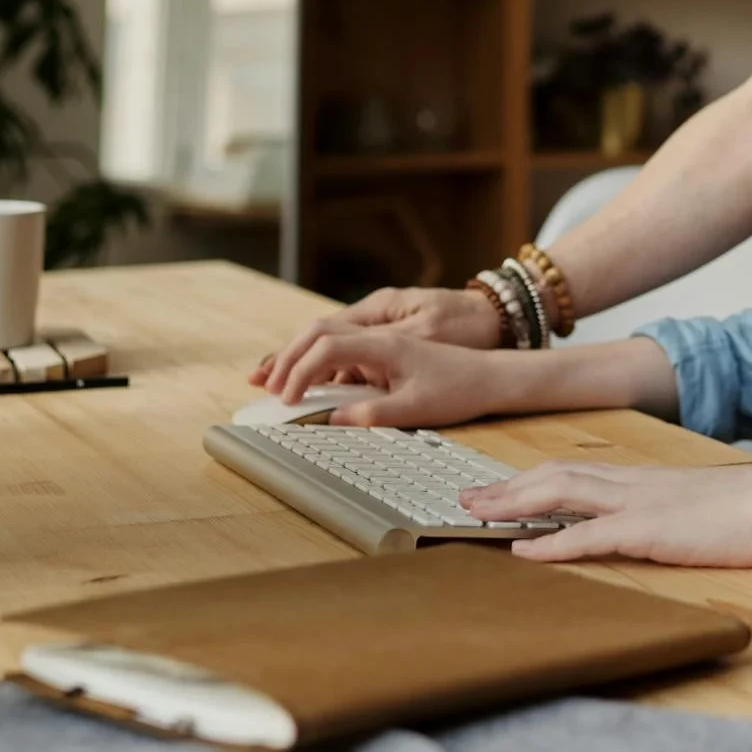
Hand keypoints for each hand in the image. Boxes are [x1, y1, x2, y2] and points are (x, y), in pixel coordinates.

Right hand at [248, 286, 500, 389]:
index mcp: (385, 340)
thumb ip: (373, 413)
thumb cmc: (459, 387)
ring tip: (270, 381)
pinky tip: (307, 384)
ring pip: (328, 339)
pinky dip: (319, 365)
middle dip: (286, 357)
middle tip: (259, 383)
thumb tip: (332, 421)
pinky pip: (343, 350)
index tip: (286, 400)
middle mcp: (379, 330)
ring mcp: (381, 336)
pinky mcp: (385, 347)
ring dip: (299, 358)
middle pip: (318, 333)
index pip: (326, 346)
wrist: (492, 374)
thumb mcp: (417, 406)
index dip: (299, 372)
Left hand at [463, 461, 751, 568]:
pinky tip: (523, 551)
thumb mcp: (699, 506)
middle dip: (507, 487)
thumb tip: (649, 523)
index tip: (499, 487)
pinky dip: (551, 543)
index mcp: (644, 479)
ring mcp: (639, 503)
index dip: (531, 479)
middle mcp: (633, 483)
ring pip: (561, 493)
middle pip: (555, 475)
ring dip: (514, 503)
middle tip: (467, 498)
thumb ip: (668, 510)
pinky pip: (590, 535)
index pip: (574, 471)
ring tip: (478, 515)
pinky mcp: (650, 530)